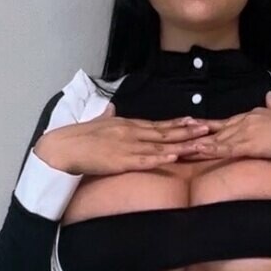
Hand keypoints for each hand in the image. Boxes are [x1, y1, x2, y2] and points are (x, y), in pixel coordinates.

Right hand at [33, 103, 213, 176]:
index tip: (194, 120)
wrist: (61, 147)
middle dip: (187, 130)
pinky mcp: (120, 161)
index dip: (177, 123)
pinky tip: (174, 157)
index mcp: (126, 124)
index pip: (157, 124)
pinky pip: (144, 160)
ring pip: (160, 145)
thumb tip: (110, 109)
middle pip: (164, 132)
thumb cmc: (77, 138)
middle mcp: (130, 132)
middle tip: (208, 128)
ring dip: (181, 144)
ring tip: (200, 142)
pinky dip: (160, 158)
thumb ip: (107, 117)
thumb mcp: (97, 123)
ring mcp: (126, 146)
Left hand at [176, 91, 270, 162]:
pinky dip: (210, 149)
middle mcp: (246, 120)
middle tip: (174, 139)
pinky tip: (196, 150)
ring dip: (196, 144)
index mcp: (253, 115)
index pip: (224, 122)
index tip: (190, 127)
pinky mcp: (251, 144)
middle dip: (194, 136)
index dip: (206, 126)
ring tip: (177, 147)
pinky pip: (226, 148)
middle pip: (214, 130)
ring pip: (215, 139)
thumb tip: (270, 97)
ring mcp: (247, 131)